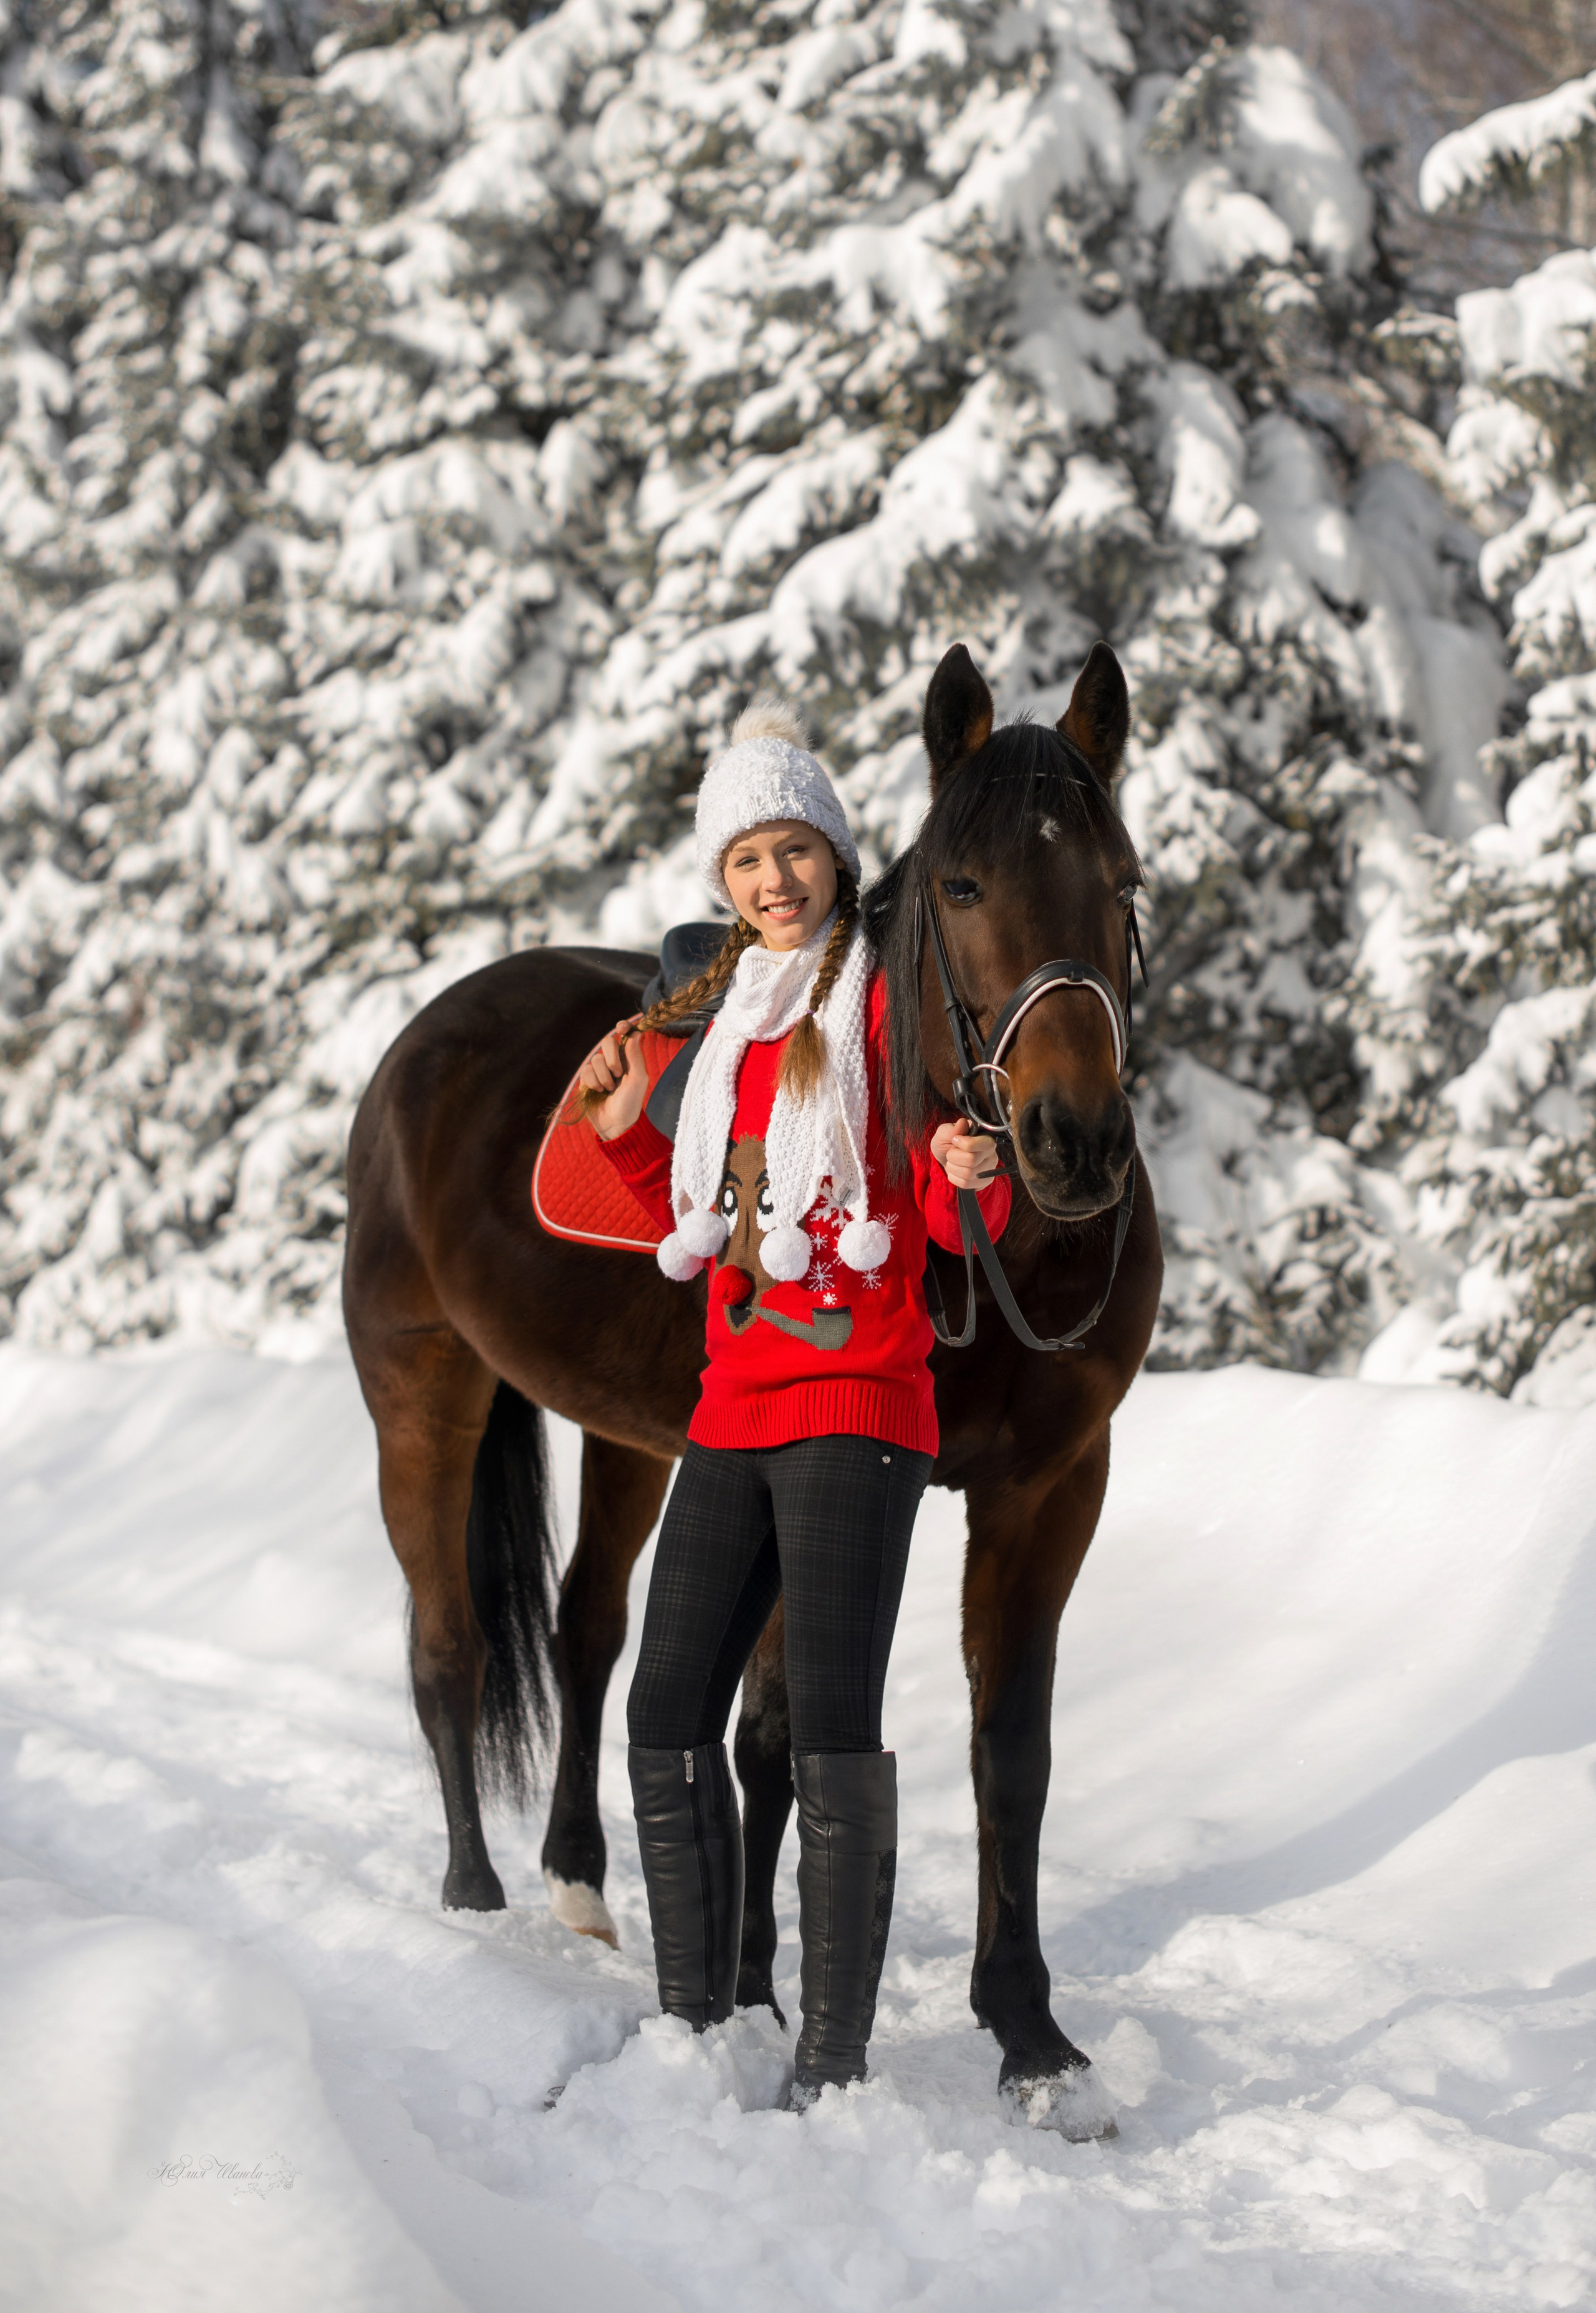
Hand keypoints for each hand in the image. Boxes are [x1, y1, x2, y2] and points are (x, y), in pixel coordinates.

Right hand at [578, 1017, 648, 1140]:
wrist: (616, 1124)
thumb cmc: (631, 1103)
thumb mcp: (638, 1080)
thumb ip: (635, 1057)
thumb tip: (635, 1034)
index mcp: (629, 1059)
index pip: (625, 1035)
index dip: (623, 1027)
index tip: (621, 1027)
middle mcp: (614, 1061)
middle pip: (607, 1042)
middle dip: (611, 1058)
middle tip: (618, 1074)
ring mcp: (599, 1070)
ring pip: (595, 1059)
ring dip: (603, 1076)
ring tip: (609, 1089)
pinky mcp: (587, 1079)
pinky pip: (585, 1070)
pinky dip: (593, 1081)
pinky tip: (598, 1091)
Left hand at [932, 1117, 1000, 1190]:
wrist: (945, 1159)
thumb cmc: (946, 1143)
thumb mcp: (943, 1133)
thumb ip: (950, 1129)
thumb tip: (962, 1124)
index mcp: (985, 1136)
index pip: (980, 1144)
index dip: (963, 1144)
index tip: (954, 1140)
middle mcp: (992, 1152)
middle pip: (972, 1160)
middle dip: (954, 1157)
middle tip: (951, 1153)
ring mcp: (990, 1168)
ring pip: (968, 1174)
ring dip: (953, 1168)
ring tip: (953, 1162)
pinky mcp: (985, 1181)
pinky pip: (967, 1184)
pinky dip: (955, 1178)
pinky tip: (956, 1172)